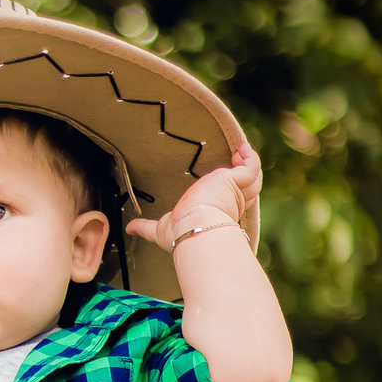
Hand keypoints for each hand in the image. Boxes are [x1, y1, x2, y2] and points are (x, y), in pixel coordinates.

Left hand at [125, 142, 261, 255]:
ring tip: (240, 151)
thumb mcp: (159, 229)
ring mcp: (235, 192)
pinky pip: (252, 167)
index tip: (222, 181)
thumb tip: (129, 229)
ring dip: (246, 163)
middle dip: (241, 174)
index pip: (228, 201)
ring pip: (251, 178)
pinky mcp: (238, 181)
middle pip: (244, 188)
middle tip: (235, 160)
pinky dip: (250, 157)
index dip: (229, 191)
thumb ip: (146, 227)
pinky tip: (242, 148)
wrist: (193, 228)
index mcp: (215, 214)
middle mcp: (229, 204)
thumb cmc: (178, 233)